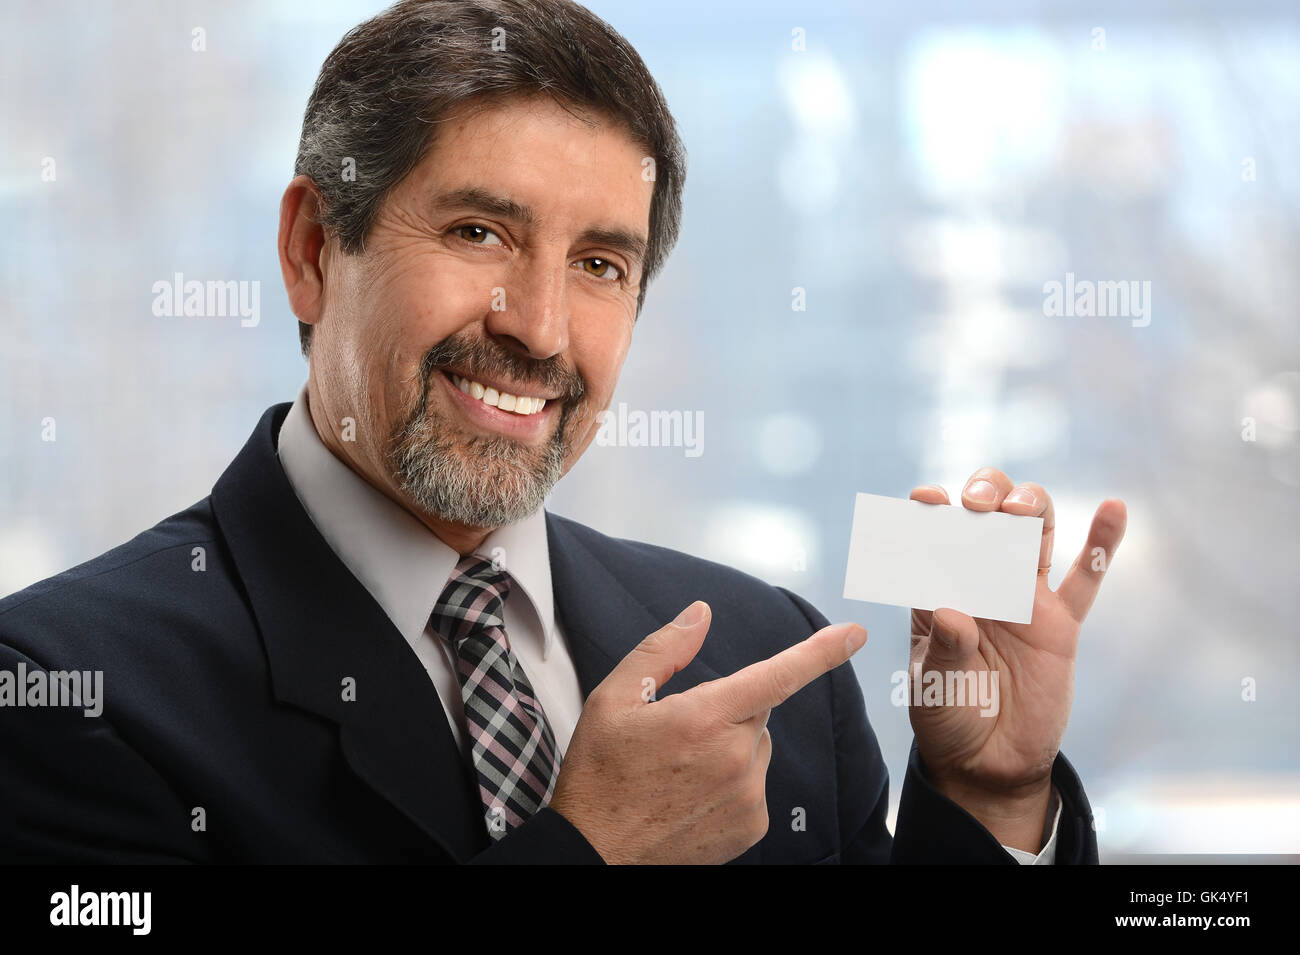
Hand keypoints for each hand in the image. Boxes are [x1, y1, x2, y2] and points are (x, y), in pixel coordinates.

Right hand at [548, 600, 866, 863]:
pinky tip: (691, 795)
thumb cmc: (599, 775)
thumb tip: (700, 614)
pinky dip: (732, 782)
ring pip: (756, 749)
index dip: (820, 652)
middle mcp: (735, 757)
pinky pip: (755, 785)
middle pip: (756, 711)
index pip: (776, 676)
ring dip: (730, 748)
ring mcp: (748, 796)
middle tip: (678, 735)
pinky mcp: (752, 825)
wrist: (594, 853)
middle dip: (726, 712)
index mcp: (703, 718)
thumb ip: (663, 650)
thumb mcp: (613, 699)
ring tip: (679, 770)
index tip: (854, 633)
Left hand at [906, 469, 1126, 850]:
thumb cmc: (947, 716)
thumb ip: (945, 650)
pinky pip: (1085, 579)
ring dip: (1029, 507)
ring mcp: (1023, 598)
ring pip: (1033, 533)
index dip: (931, 511)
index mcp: (937, 587)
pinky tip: (1113, 508)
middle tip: (978, 507)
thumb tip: (955, 614)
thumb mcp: (933, 686)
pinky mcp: (1060, 624)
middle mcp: (979, 581)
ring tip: (1020, 510)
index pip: (933, 536)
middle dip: (986, 496)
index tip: (926, 499)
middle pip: (989, 517)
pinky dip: (1102, 544)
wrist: (989, 763)